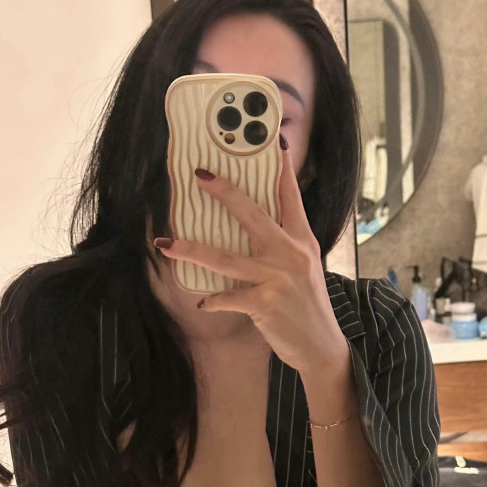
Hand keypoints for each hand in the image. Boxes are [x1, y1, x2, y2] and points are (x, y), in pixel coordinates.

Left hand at [153, 139, 347, 375]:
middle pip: (252, 214)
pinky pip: (228, 298)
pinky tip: (201, 302)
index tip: (271, 141)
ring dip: (192, 250)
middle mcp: (291, 254)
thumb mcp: (305, 267)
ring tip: (166, 243)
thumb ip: (285, 244)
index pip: (289, 196)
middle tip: (200, 175)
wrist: (320, 346)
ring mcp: (277, 279)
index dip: (280, 167)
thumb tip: (255, 224)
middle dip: (225, 192)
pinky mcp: (264, 304)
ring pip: (226, 258)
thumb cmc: (308, 305)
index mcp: (302, 240)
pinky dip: (212, 300)